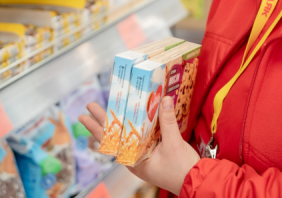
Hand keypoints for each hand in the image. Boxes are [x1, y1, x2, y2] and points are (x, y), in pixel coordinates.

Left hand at [80, 97, 199, 194]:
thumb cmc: (182, 168)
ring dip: (115, 124)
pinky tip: (129, 120)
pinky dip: (132, 128)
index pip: (110, 141)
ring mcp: (142, 158)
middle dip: (102, 122)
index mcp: (134, 160)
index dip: (97, 127)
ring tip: (105, 111)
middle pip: (114, 138)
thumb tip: (164, 99)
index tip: (86, 116)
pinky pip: (137, 140)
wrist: (196, 181)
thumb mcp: (173, 143)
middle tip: (90, 106)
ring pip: (124, 138)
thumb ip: (167, 121)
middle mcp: (135, 159)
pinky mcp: (151, 155)